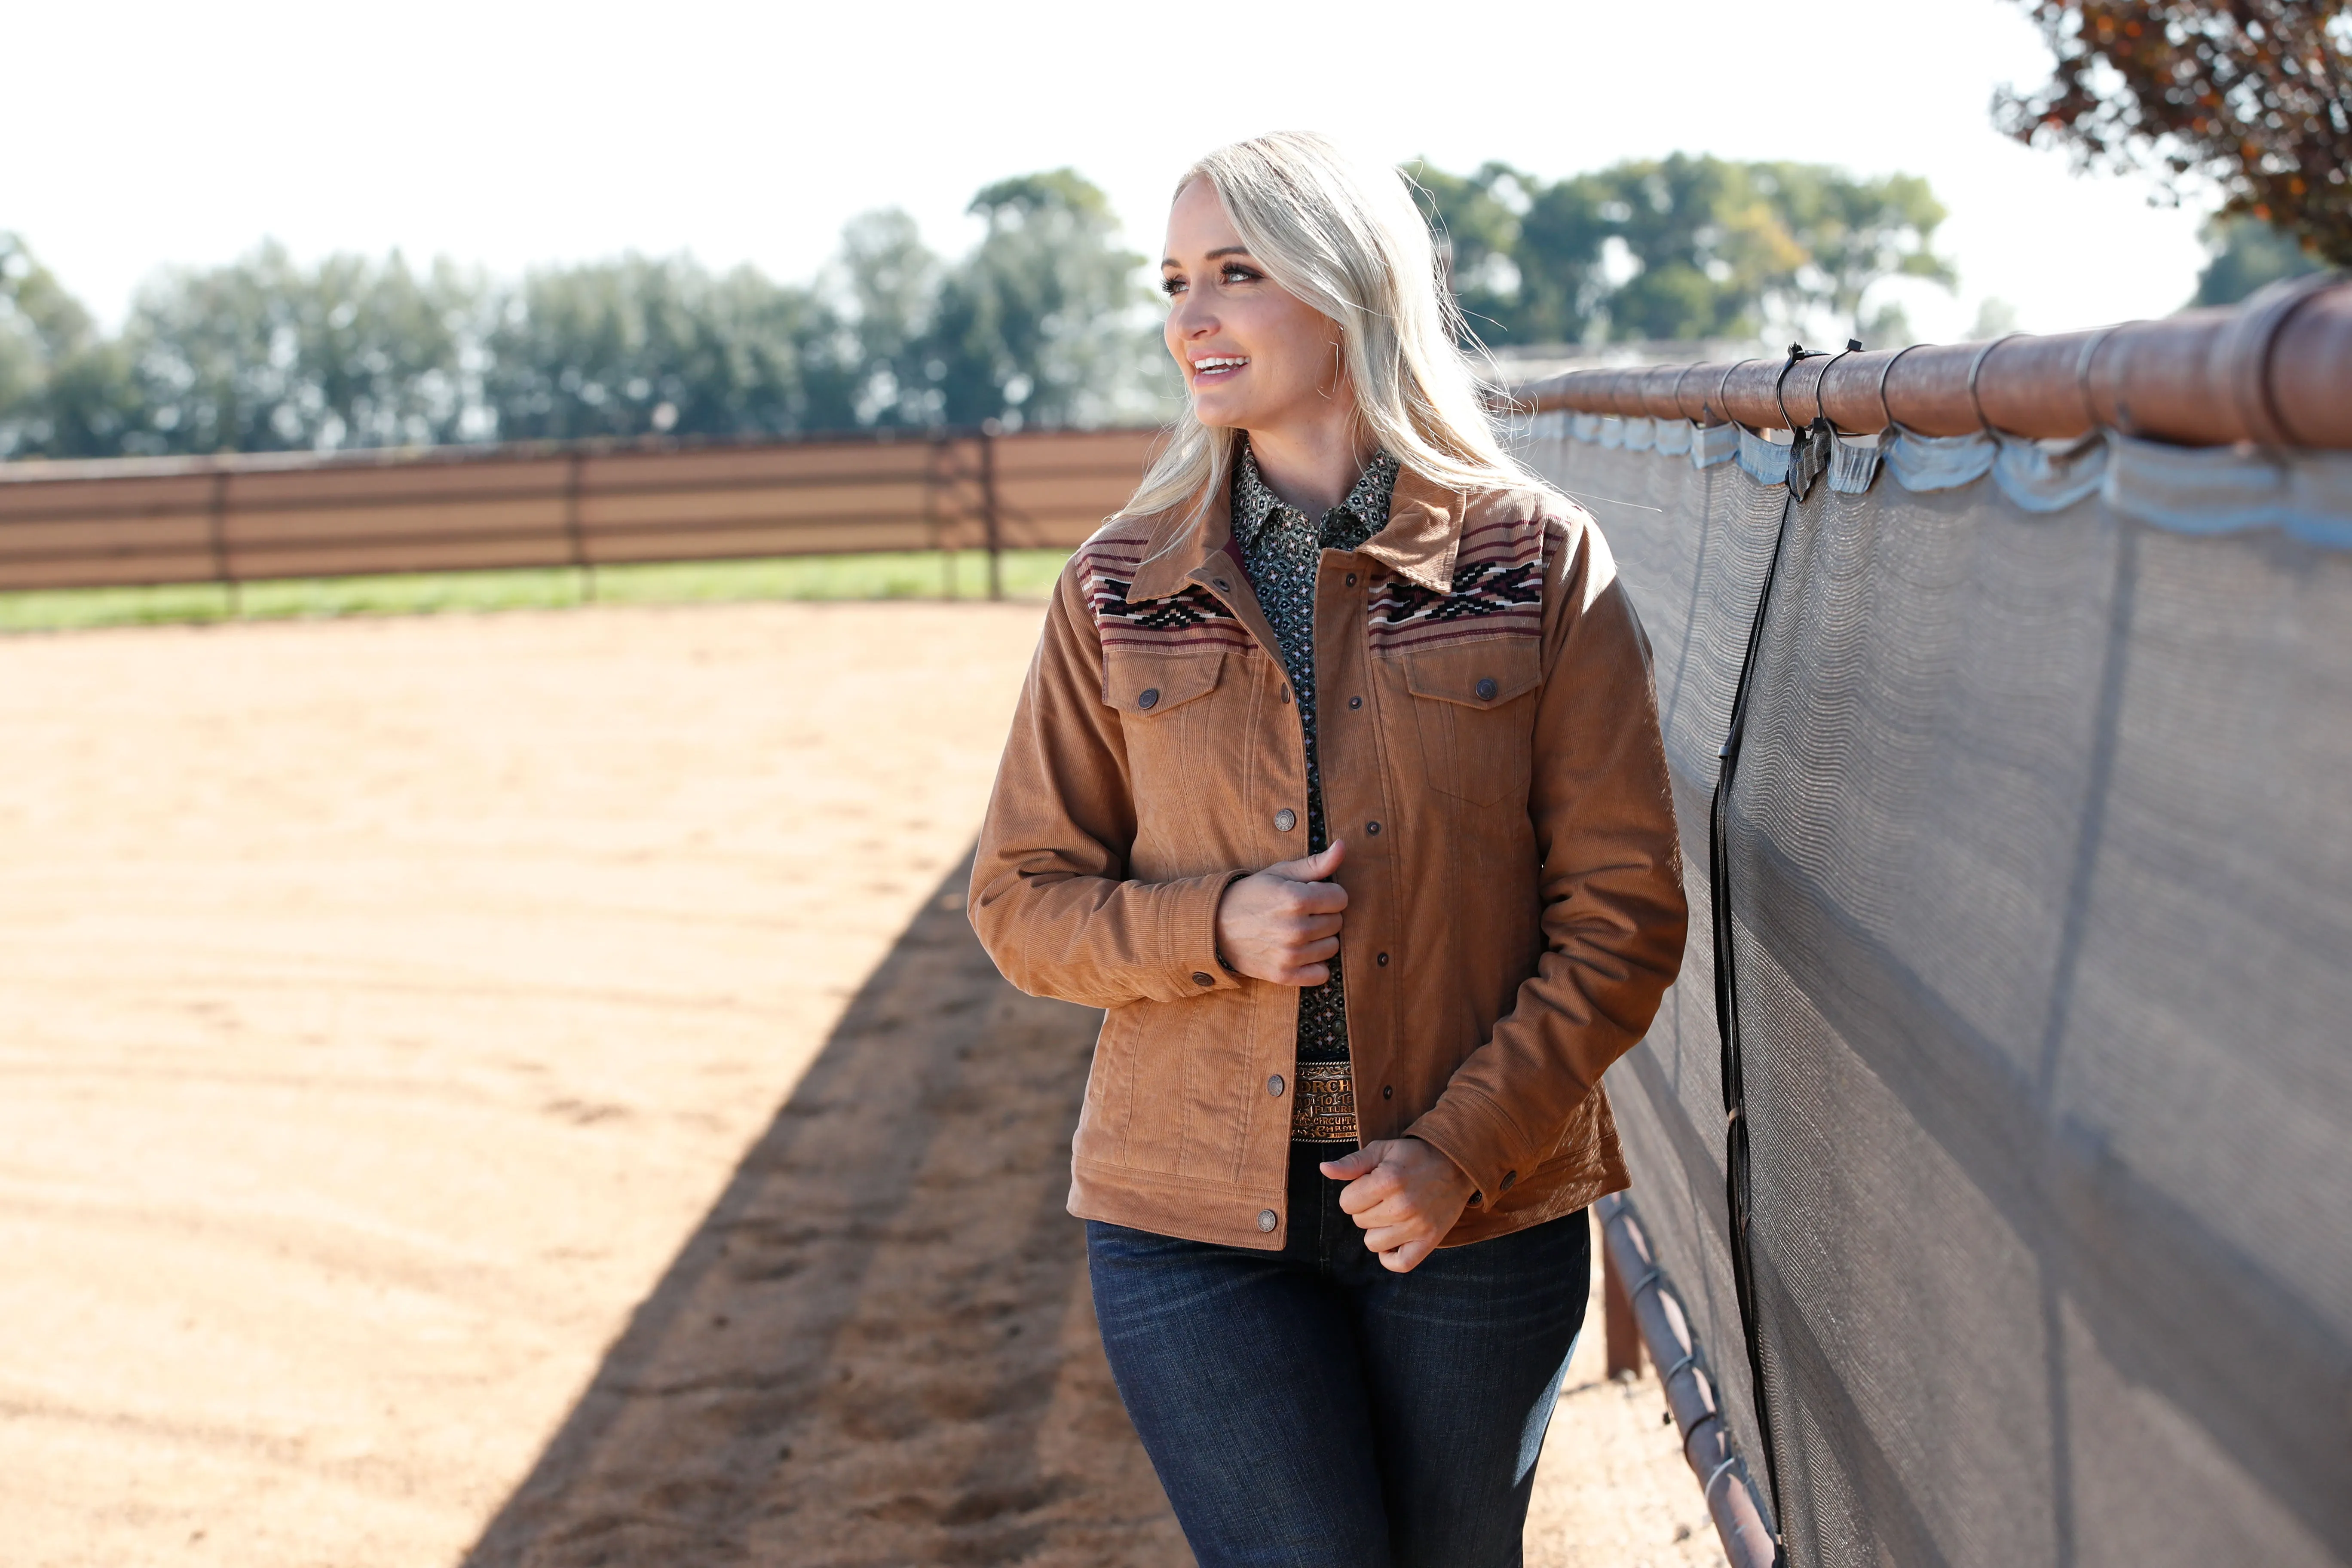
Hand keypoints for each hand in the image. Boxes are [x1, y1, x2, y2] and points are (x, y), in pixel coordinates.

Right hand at [1213, 841, 1347, 985]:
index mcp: (1296, 899)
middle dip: (1324, 915)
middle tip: (1301, 913)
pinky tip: (1301, 953)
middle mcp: (1296, 929)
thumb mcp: (1279, 872)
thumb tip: (1342, 846)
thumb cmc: (1251, 895)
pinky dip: (1315, 965)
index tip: (1311, 895)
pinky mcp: (1284, 975)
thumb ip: (1316, 863)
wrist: (1215, 926)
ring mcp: (1290, 955)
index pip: (1340, 898)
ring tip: (1299, 932)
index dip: (1328, 894)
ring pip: (1332, 947)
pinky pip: (1321, 974)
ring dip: (1320, 939)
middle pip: (1337, 923)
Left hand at [1319, 1138, 1477, 1272]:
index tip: (1370, 1185)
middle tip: (1385, 1196)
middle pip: (1359, 1222)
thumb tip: (1324, 1169)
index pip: (1346, 1203)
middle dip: (1366, 1208)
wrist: (1457, 1165)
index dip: (1354, 1193)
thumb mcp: (1382, 1150)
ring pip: (1373, 1243)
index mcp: (1388, 1181)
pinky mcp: (1430, 1241)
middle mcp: (1402, 1206)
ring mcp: (1417, 1227)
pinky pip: (1399, 1264)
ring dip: (1377, 1229)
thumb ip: (1352, 1163)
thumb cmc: (1414, 1157)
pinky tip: (1394, 1238)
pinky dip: (1391, 1256)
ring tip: (1392, 1213)